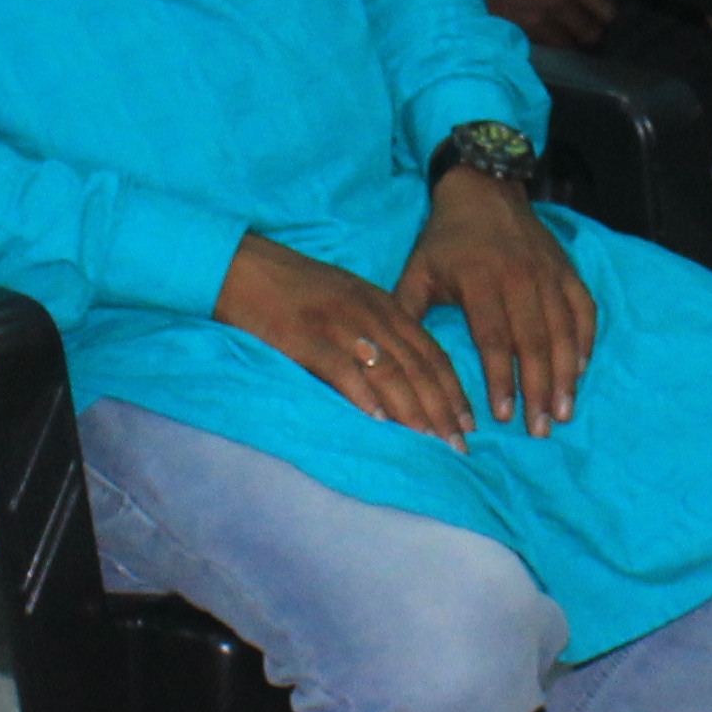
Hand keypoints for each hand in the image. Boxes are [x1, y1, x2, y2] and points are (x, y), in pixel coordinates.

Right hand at [217, 234, 474, 446]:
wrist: (242, 266)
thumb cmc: (295, 289)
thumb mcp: (349, 300)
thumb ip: (378, 331)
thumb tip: (405, 380)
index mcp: (383, 303)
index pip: (432, 352)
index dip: (454, 389)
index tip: (469, 423)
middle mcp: (369, 312)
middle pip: (418, 366)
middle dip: (443, 408)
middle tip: (459, 445)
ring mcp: (339, 324)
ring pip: (388, 372)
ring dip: (413, 410)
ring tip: (429, 440)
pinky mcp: (305, 337)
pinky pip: (341, 370)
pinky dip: (362, 396)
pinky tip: (377, 421)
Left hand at [399, 169, 598, 435]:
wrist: (484, 188)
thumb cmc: (445, 239)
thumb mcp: (417, 271)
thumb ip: (407, 313)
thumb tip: (387, 358)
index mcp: (479, 280)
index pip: (494, 337)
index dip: (500, 378)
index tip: (502, 416)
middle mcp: (519, 277)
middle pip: (534, 342)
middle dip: (539, 389)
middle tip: (540, 430)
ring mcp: (548, 273)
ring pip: (563, 331)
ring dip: (565, 375)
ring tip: (563, 412)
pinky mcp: (567, 269)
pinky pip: (583, 310)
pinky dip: (584, 342)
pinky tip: (580, 371)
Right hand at [466, 0, 615, 50]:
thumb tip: (582, 2)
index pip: (605, 10)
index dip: (607, 18)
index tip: (605, 21)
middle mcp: (559, 2)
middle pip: (591, 35)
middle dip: (592, 37)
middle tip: (589, 36)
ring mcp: (539, 23)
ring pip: (568, 47)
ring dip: (570, 46)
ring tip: (566, 42)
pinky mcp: (520, 36)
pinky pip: (545, 50)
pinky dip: (548, 49)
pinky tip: (543, 44)